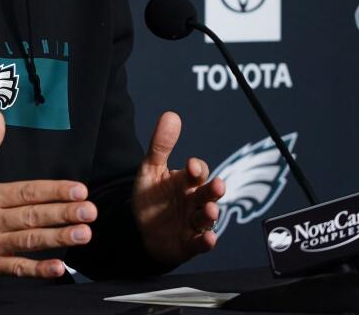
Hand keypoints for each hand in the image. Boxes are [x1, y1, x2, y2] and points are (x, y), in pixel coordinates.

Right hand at [0, 110, 94, 277]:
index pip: (26, 192)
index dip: (53, 190)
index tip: (79, 189)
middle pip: (31, 216)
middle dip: (63, 213)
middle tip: (89, 210)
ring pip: (28, 241)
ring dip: (58, 238)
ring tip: (83, 233)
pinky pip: (15, 268)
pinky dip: (37, 270)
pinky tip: (58, 267)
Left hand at [132, 111, 225, 265]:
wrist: (142, 230)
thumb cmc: (152, 198)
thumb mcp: (151, 170)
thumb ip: (161, 145)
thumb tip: (171, 115)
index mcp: (185, 182)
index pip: (198, 172)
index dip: (196, 169)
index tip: (190, 166)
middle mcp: (193, 201)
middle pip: (207, 194)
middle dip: (212, 190)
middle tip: (217, 186)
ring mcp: (192, 223)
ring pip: (206, 218)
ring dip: (210, 214)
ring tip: (210, 211)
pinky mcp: (189, 243)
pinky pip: (200, 243)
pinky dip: (206, 242)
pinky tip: (209, 239)